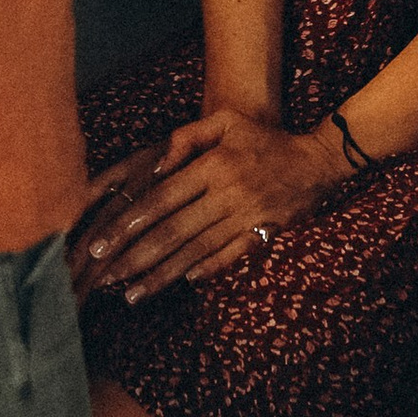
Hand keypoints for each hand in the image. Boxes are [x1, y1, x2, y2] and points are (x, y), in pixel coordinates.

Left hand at [71, 109, 346, 300]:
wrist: (315, 161)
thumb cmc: (263, 138)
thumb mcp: (227, 122)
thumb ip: (188, 137)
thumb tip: (157, 164)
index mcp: (214, 167)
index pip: (162, 199)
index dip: (130, 224)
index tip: (102, 244)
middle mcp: (227, 195)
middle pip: (174, 231)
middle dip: (136, 257)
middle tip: (105, 278)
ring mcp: (246, 218)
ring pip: (197, 251)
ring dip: (162, 274)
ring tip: (132, 294)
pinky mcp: (262, 234)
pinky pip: (230, 256)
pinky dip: (205, 270)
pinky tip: (180, 283)